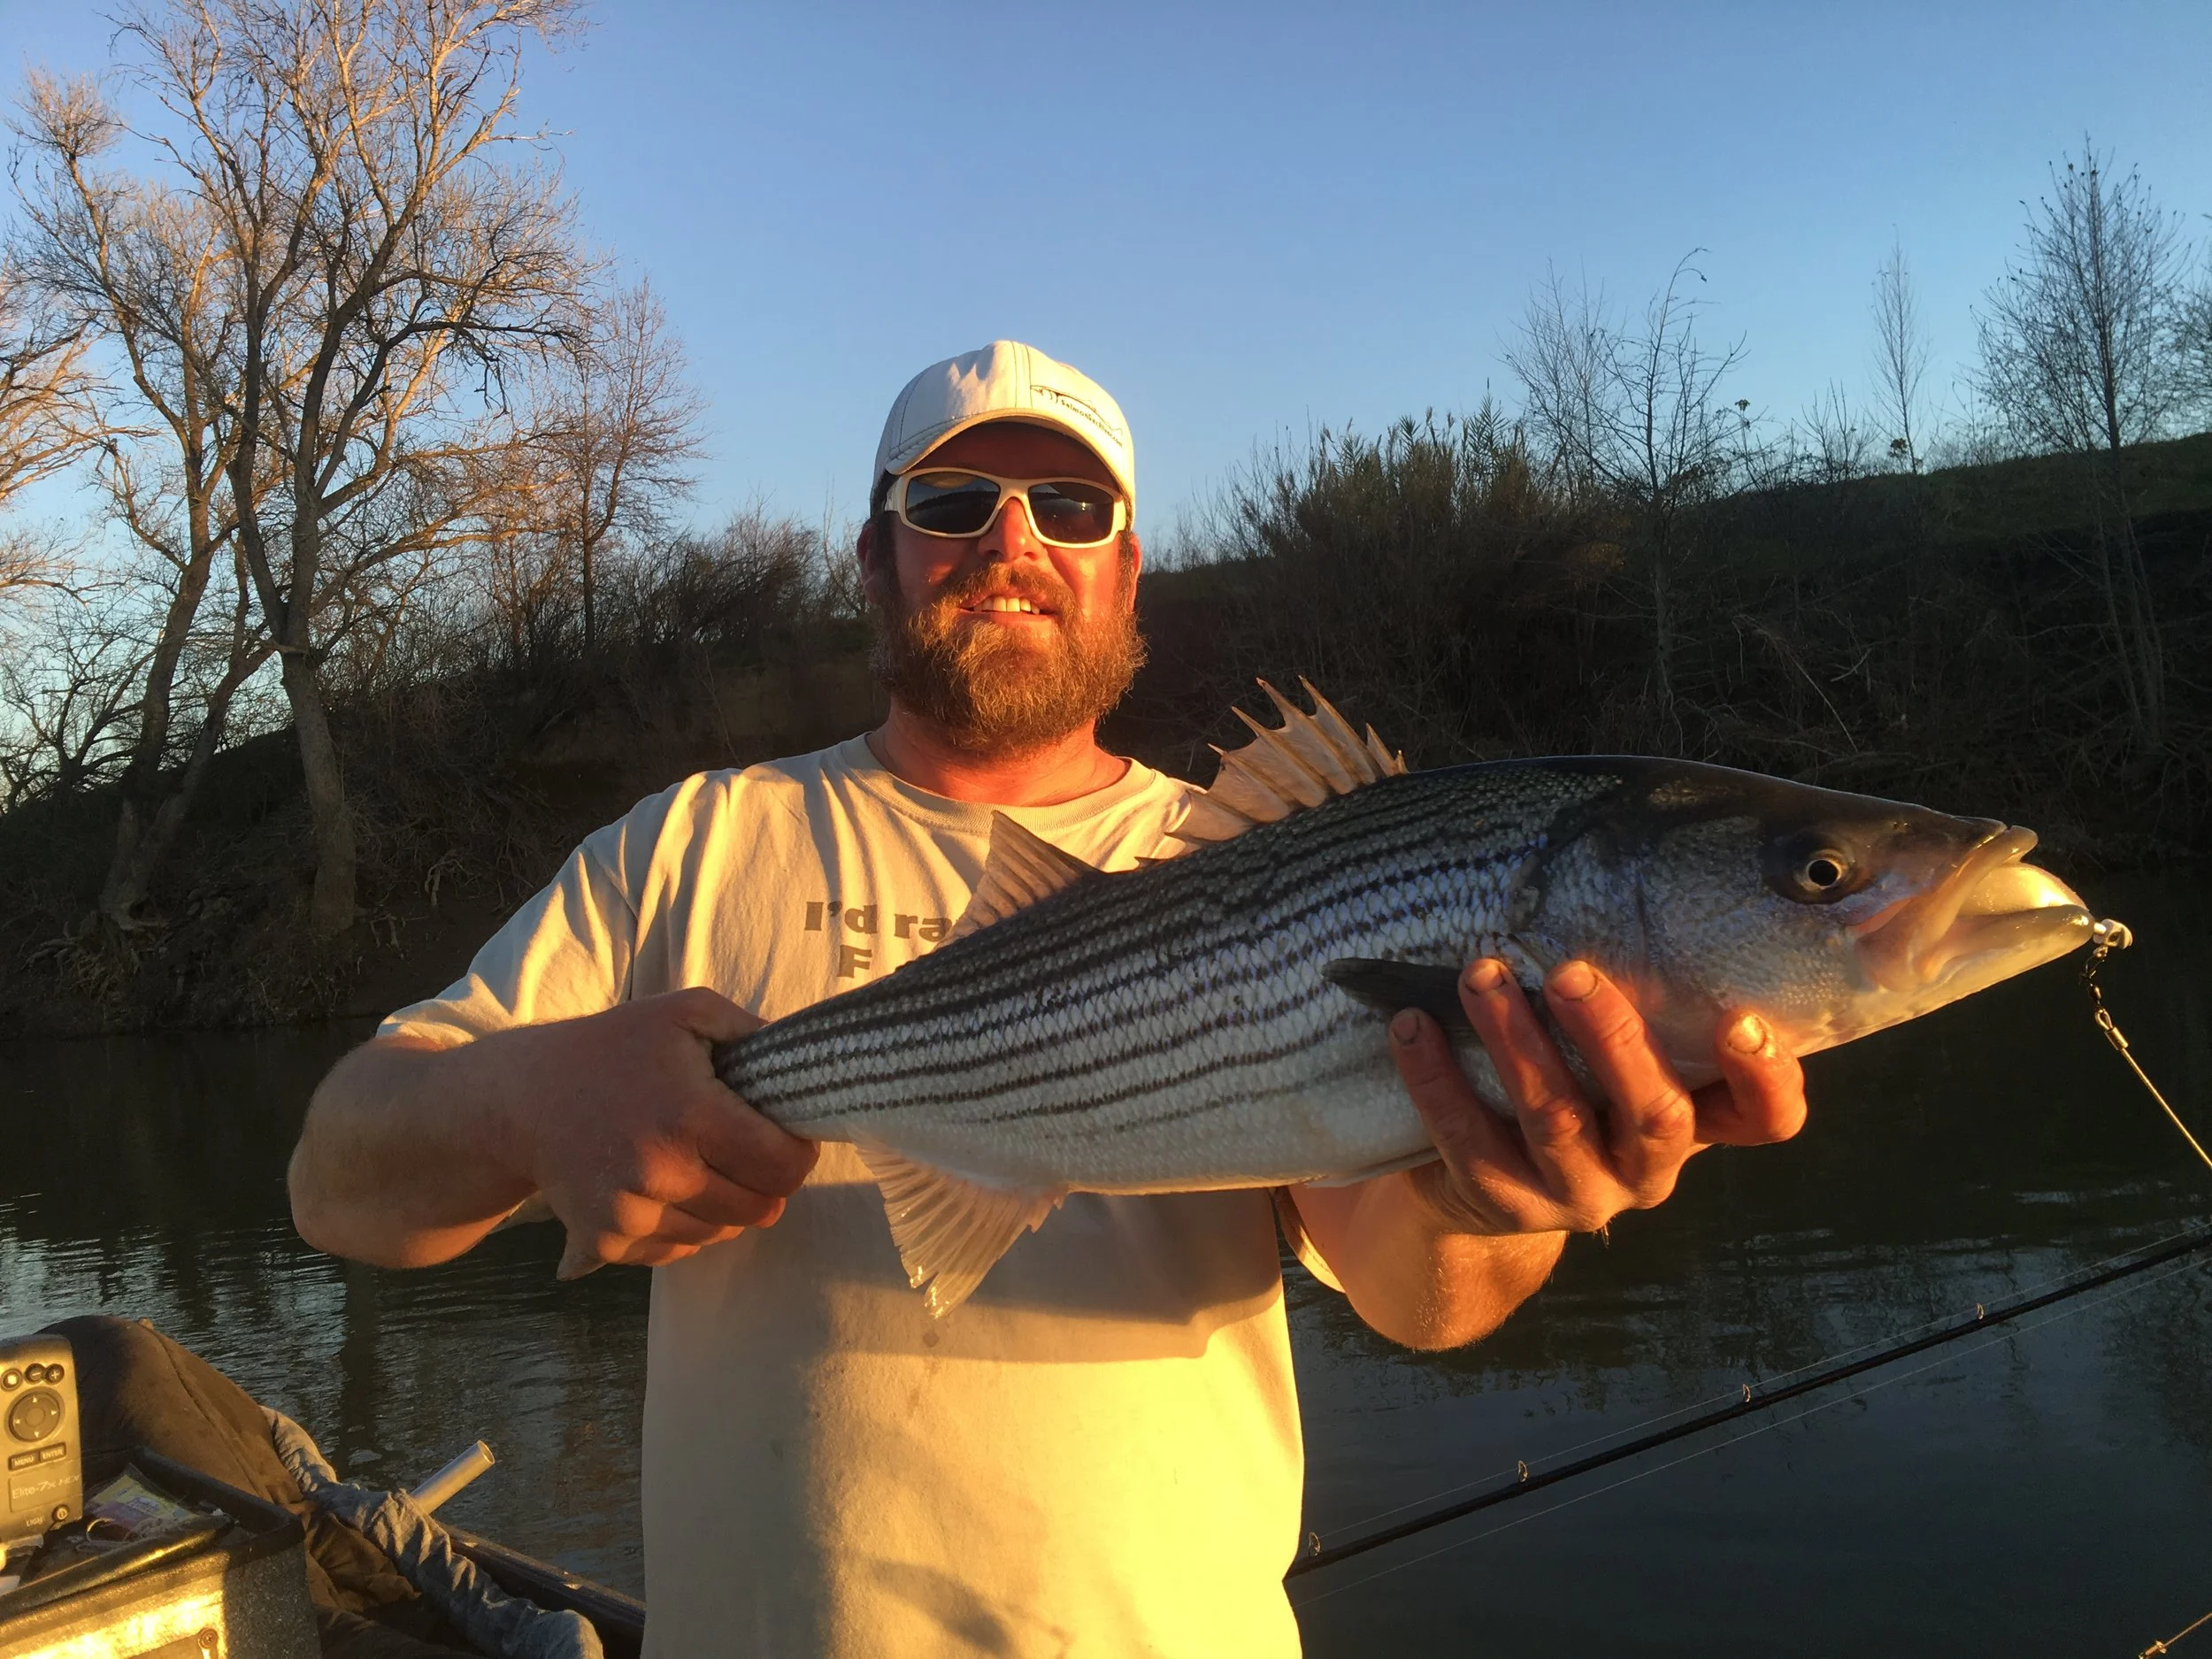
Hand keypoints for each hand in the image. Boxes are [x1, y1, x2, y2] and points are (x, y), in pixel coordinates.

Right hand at [487, 987, 818, 1273]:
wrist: (523, 1098)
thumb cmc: (614, 1048)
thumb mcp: (686, 1012)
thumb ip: (751, 1031)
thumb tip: (805, 1062)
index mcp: (690, 1116)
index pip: (782, 1166)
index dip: (797, 1153)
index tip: (787, 1137)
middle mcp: (661, 1174)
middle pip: (759, 1208)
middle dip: (765, 1182)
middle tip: (746, 1152)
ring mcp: (630, 1216)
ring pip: (721, 1234)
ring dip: (726, 1207)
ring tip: (701, 1165)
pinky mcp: (606, 1243)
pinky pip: (678, 1252)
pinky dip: (686, 1228)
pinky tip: (667, 1189)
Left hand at [1388, 957, 1805, 1236]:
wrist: (1480, 1186)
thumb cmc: (1567, 1080)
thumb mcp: (1610, 1050)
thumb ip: (1637, 997)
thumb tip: (1623, 872)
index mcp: (1694, 1122)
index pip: (1765, 1119)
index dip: (1765, 1077)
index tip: (1740, 1018)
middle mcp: (1647, 1169)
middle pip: (1654, 1114)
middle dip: (1614, 1039)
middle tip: (1569, 973)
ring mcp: (1577, 1195)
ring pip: (1556, 1121)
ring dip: (1515, 1040)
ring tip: (1478, 975)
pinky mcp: (1504, 1204)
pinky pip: (1468, 1141)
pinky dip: (1437, 1078)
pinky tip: (1412, 1025)